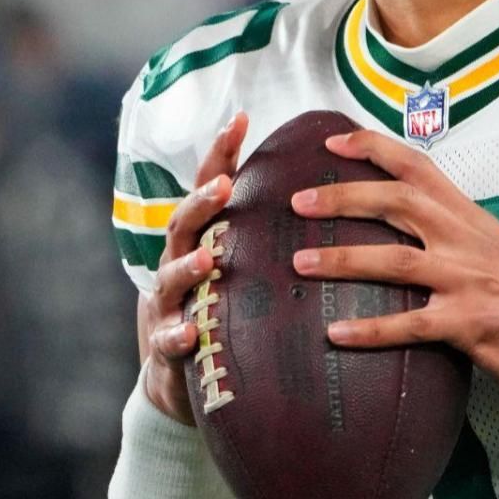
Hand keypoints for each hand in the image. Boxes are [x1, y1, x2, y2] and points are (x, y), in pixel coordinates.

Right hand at [139, 111, 247, 423]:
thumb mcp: (247, 265)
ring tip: (208, 258)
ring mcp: (168, 304)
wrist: (185, 380)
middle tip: (225, 185)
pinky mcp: (166, 348)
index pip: (210, 187)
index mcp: (203, 237)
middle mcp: (179, 263)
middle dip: (202, 201)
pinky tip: (189, 333)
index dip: (221, 152)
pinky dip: (175, 335)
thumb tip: (332, 189)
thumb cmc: (226, 309)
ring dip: (188, 266)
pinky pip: (167, 340)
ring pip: (170, 278)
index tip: (241, 119)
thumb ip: (273, 230)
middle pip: (183, 223)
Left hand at [290, 128, 498, 404]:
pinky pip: (409, 325)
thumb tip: (403, 222)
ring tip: (300, 263)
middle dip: (343, 198)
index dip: (374, 149)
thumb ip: (452, 230)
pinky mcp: (469, 324)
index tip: (334, 143)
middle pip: (397, 203)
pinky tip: (335, 334)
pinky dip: (369, 330)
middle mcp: (467, 240)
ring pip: (395, 260)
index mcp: (471, 217)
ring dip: (343, 259)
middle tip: (299, 202)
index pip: (419, 168)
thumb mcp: (495, 247)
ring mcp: (468, 281)